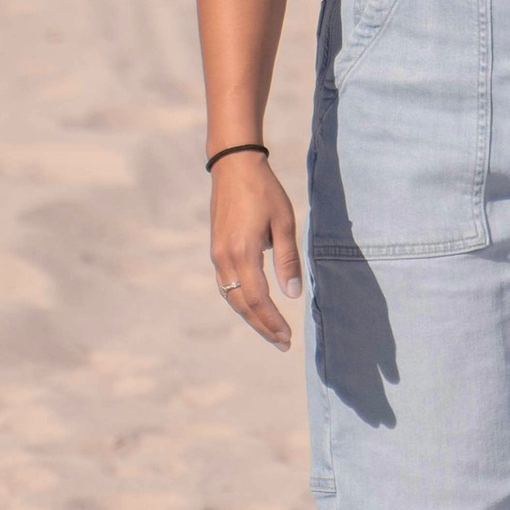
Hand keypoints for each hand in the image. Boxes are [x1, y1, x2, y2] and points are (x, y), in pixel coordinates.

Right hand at [210, 152, 300, 347]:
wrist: (234, 166)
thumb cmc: (264, 191)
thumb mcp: (284, 222)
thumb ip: (288, 260)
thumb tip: (293, 295)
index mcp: (243, 252)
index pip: (257, 299)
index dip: (272, 321)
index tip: (287, 337)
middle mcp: (225, 258)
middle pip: (241, 305)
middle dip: (262, 326)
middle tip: (282, 343)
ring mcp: (217, 255)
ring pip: (231, 297)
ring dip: (250, 316)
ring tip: (271, 330)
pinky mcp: (216, 249)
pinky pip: (226, 285)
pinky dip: (240, 301)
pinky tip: (254, 306)